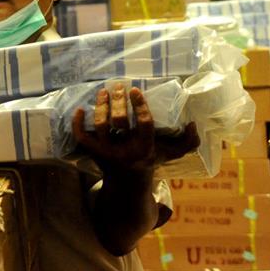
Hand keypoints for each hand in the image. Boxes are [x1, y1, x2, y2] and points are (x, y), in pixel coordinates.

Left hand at [72, 82, 199, 176]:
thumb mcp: (170, 153)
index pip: (144, 124)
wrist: (127, 184)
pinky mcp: (93, 153)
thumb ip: (187, 141)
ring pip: (100, 126)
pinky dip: (77, 123)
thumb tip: (192, 123)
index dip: (140, 106)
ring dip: (100, 107)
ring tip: (103, 92)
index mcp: (145, 148)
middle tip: (118, 86)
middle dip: (118, 101)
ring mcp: (107, 152)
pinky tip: (79, 109)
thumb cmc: (150, 159)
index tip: (135, 90)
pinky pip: (81, 138)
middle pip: (119, 122)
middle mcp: (125, 151)